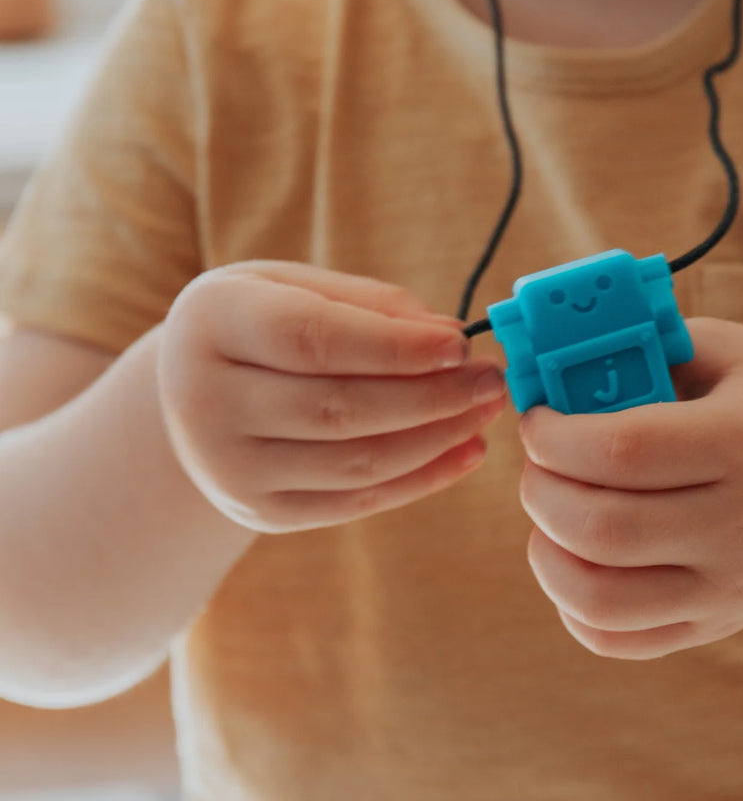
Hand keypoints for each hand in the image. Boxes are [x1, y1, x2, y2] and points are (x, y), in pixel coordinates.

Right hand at [158, 261, 506, 532]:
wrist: (194, 395)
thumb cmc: (264, 323)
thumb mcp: (299, 288)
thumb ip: (372, 305)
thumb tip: (451, 337)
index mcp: (212, 323)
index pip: (311, 339)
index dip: (394, 347)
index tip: (460, 345)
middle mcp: (204, 401)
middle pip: (337, 408)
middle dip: (430, 397)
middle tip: (490, 381)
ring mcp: (228, 468)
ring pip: (355, 462)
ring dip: (436, 439)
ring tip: (484, 412)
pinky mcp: (262, 512)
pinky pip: (357, 501)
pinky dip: (421, 479)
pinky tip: (465, 452)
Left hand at [518, 318, 742, 658]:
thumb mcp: (733, 353)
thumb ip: (651, 348)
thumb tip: (558, 372)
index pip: (623, 452)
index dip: (557, 437)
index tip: (539, 419)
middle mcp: (741, 528)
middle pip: (603, 530)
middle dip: (542, 492)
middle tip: (540, 465)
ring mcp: (729, 589)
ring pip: (600, 600)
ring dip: (547, 555)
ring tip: (552, 515)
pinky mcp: (714, 625)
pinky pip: (617, 639)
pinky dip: (572, 604)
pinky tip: (576, 558)